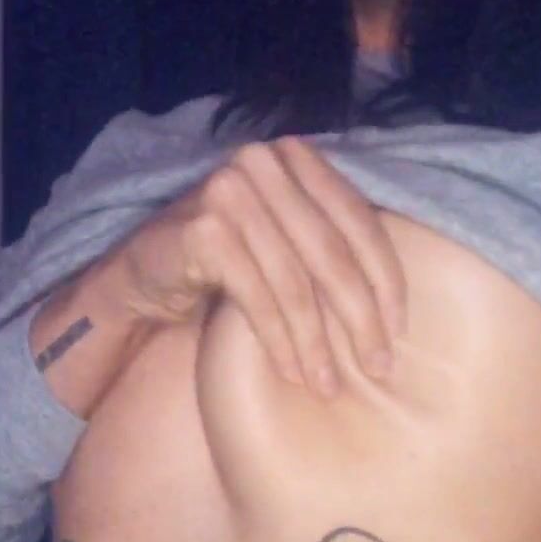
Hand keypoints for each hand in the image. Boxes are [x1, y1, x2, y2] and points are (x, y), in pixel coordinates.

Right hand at [115, 137, 406, 395]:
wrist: (141, 273)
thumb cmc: (223, 260)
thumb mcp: (283, 239)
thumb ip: (328, 240)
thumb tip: (396, 299)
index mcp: (295, 157)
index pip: (359, 219)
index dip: (386, 278)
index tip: (399, 329)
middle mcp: (264, 163)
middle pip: (333, 253)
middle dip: (361, 319)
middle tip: (378, 367)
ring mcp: (230, 192)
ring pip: (296, 283)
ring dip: (316, 343)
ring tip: (328, 384)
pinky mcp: (204, 230)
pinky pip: (257, 297)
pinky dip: (279, 340)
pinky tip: (292, 371)